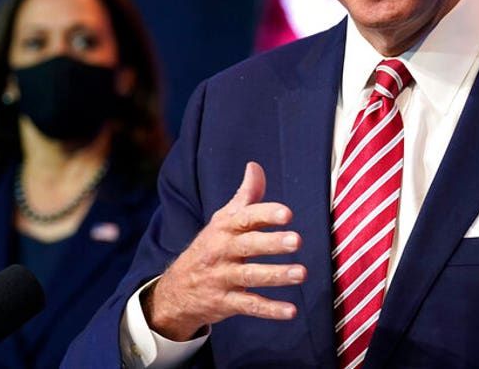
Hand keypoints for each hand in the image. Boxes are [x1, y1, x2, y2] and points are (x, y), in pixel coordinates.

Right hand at [144, 161, 305, 340]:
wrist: (177, 288)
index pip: (245, 218)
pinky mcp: (225, 303)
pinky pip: (249, 306)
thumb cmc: (210, 247)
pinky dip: (270, 309)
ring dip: (276, 275)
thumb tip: (255, 166)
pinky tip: (291, 311)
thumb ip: (245, 196)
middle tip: (297, 240)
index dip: (265, 214)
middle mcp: (222, 251)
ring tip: (301, 273)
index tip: (287, 213)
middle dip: (272, 243)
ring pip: (250, 276)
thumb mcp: (222, 220)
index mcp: (224, 228)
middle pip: (248, 246)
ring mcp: (222, 278)